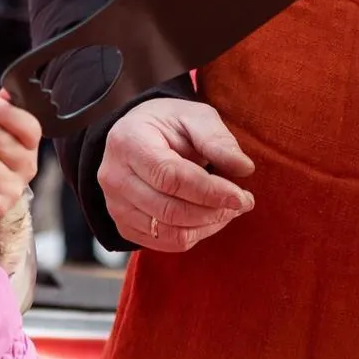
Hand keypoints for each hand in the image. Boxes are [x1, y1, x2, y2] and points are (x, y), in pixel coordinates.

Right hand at [99, 98, 255, 252]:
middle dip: (214, 211)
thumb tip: (244, 168)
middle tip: (243, 203)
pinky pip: (164, 242)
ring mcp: (114, 205)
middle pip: (169, 209)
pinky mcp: (123, 225)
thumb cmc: (170, 125)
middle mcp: (114, 176)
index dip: (210, 191)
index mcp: (129, 141)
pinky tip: (209, 217)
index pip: (170, 177)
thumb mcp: (195, 116)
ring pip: (168, 231)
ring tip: (229, 209)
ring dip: (207, 225)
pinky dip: (194, 235)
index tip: (242, 196)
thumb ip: (217, 140)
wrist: (138, 136)